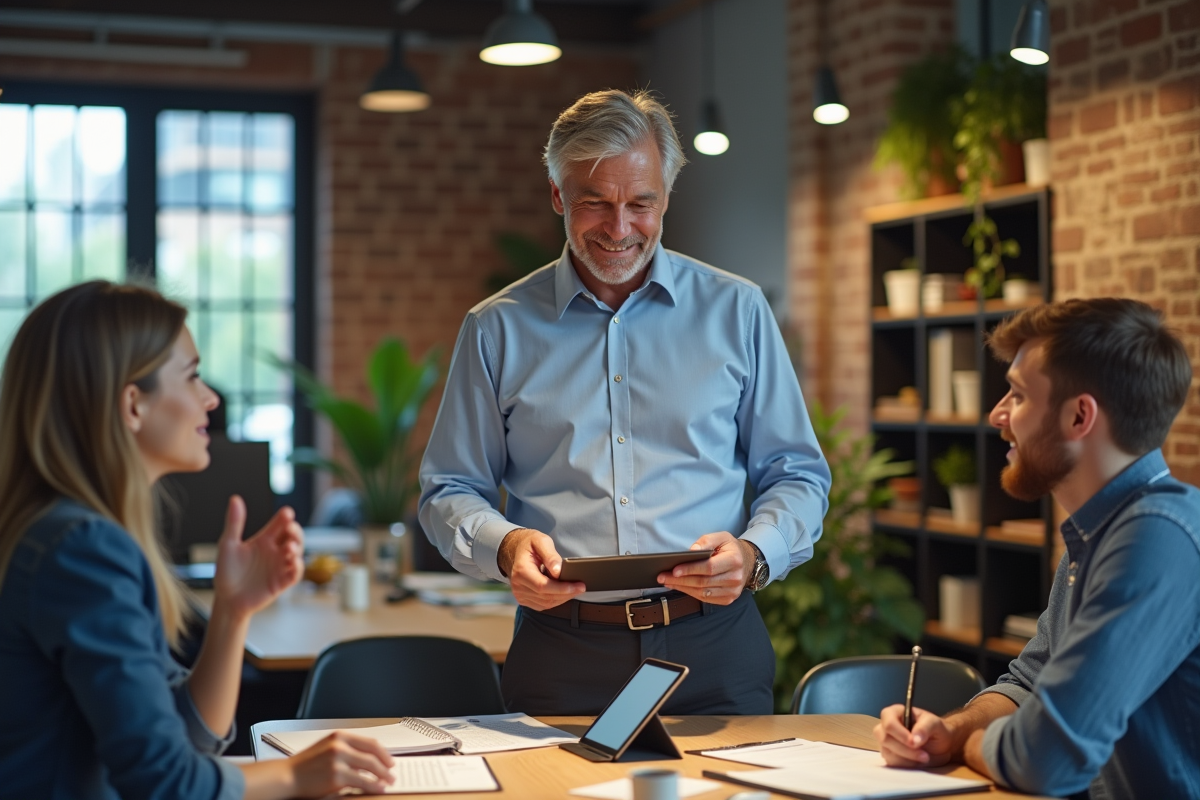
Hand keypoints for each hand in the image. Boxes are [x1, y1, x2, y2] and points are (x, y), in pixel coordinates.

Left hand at [213, 496, 303, 618]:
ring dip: (297, 547)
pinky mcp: (282, 582)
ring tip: (289, 547)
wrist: (226, 600)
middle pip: (293, 536)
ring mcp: (279, 566)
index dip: (285, 517)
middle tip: (291, 528)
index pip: (279, 524)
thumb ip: (234, 523)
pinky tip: (293, 562)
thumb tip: (235, 498)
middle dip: (296, 531)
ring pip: (297, 553)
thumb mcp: (228, 545)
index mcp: (263, 540)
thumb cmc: (226, 573)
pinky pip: (296, 573)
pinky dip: (298, 567)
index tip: (287, 513)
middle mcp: (274, 551)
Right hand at [288, 731, 394, 797]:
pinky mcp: (336, 777)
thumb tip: (369, 760)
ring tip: (388, 782)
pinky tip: (378, 788)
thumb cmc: (306, 764)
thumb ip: (347, 750)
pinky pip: (362, 782)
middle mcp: (340, 745)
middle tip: (392, 773)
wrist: (288, 776)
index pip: (370, 742)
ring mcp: (338, 761)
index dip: (383, 752)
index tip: (390, 760)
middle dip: (386, 765)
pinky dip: (373, 786)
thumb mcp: (327, 748)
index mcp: (340, 736)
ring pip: (370, 767)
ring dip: (383, 776)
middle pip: (373, 754)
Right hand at [497, 528, 585, 610]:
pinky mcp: (523, 599)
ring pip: (546, 603)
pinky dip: (555, 600)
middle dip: (567, 593)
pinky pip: (542, 605)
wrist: (516, 549)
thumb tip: (558, 572)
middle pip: (546, 597)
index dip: (562, 588)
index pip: (543, 586)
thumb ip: (550, 556)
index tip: (579, 586)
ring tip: (575, 588)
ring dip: (563, 598)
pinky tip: (563, 592)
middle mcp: (518, 585)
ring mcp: (519, 594)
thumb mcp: (541, 541)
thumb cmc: (530, 544)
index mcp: (521, 571)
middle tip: (582, 587)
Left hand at [658, 532, 748, 604]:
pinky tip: (679, 587)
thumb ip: (706, 540)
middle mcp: (735, 578)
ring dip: (682, 588)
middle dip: (680, 580)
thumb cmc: (730, 548)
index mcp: (734, 560)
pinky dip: (690, 593)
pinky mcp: (728, 599)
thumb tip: (692, 550)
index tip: (674, 570)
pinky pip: (705, 599)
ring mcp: (732, 591)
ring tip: (667, 581)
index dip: (690, 569)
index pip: (709, 567)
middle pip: (703, 582)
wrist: (747, 562)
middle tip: (663, 576)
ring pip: (702, 593)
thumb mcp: (721, 537)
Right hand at [873, 704, 961, 767]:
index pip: (888, 722)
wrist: (942, 747)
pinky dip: (906, 765)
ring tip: (925, 758)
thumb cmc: (937, 730)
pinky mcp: (890, 756)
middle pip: (885, 739)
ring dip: (908, 759)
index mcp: (895, 713)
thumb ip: (924, 728)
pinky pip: (892, 763)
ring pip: (888, 753)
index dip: (899, 734)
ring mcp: (886, 742)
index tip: (914, 743)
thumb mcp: (935, 724)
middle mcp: (886, 727)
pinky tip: (918, 762)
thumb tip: (914, 740)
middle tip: (925, 755)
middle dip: (905, 750)